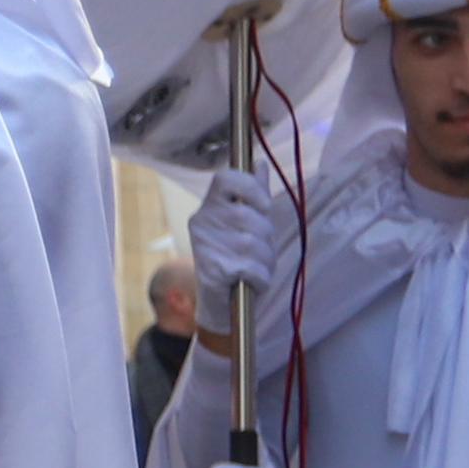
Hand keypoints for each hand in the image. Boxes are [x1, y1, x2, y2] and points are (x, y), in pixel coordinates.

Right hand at [182, 171, 283, 331]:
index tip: (262, 206)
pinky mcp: (213, 269)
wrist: (220, 304)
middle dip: (266, 237)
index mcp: (210, 207)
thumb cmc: (235, 259)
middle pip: (251, 217)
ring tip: (255, 269)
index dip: (250, 188)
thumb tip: (261, 164)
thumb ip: (253, 195)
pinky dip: (260, 278)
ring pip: (255, 244)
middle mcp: (203, 222)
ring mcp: (206, 245)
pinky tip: (251, 281)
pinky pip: (253, 268)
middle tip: (258, 252)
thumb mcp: (246, 224)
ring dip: (265, 261)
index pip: (226, 178)